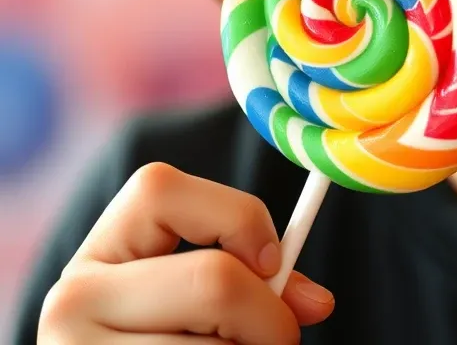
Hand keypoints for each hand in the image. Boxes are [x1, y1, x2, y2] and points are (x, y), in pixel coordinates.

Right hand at [38, 162, 334, 342]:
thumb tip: (319, 303)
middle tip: (280, 336)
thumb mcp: (191, 295)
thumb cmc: (168, 337)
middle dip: (268, 314)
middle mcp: (73, 299)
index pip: (161, 190)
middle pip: (213, 280)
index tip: (271, 262)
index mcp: (100, 251)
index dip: (238, 217)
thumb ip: (254, 277)